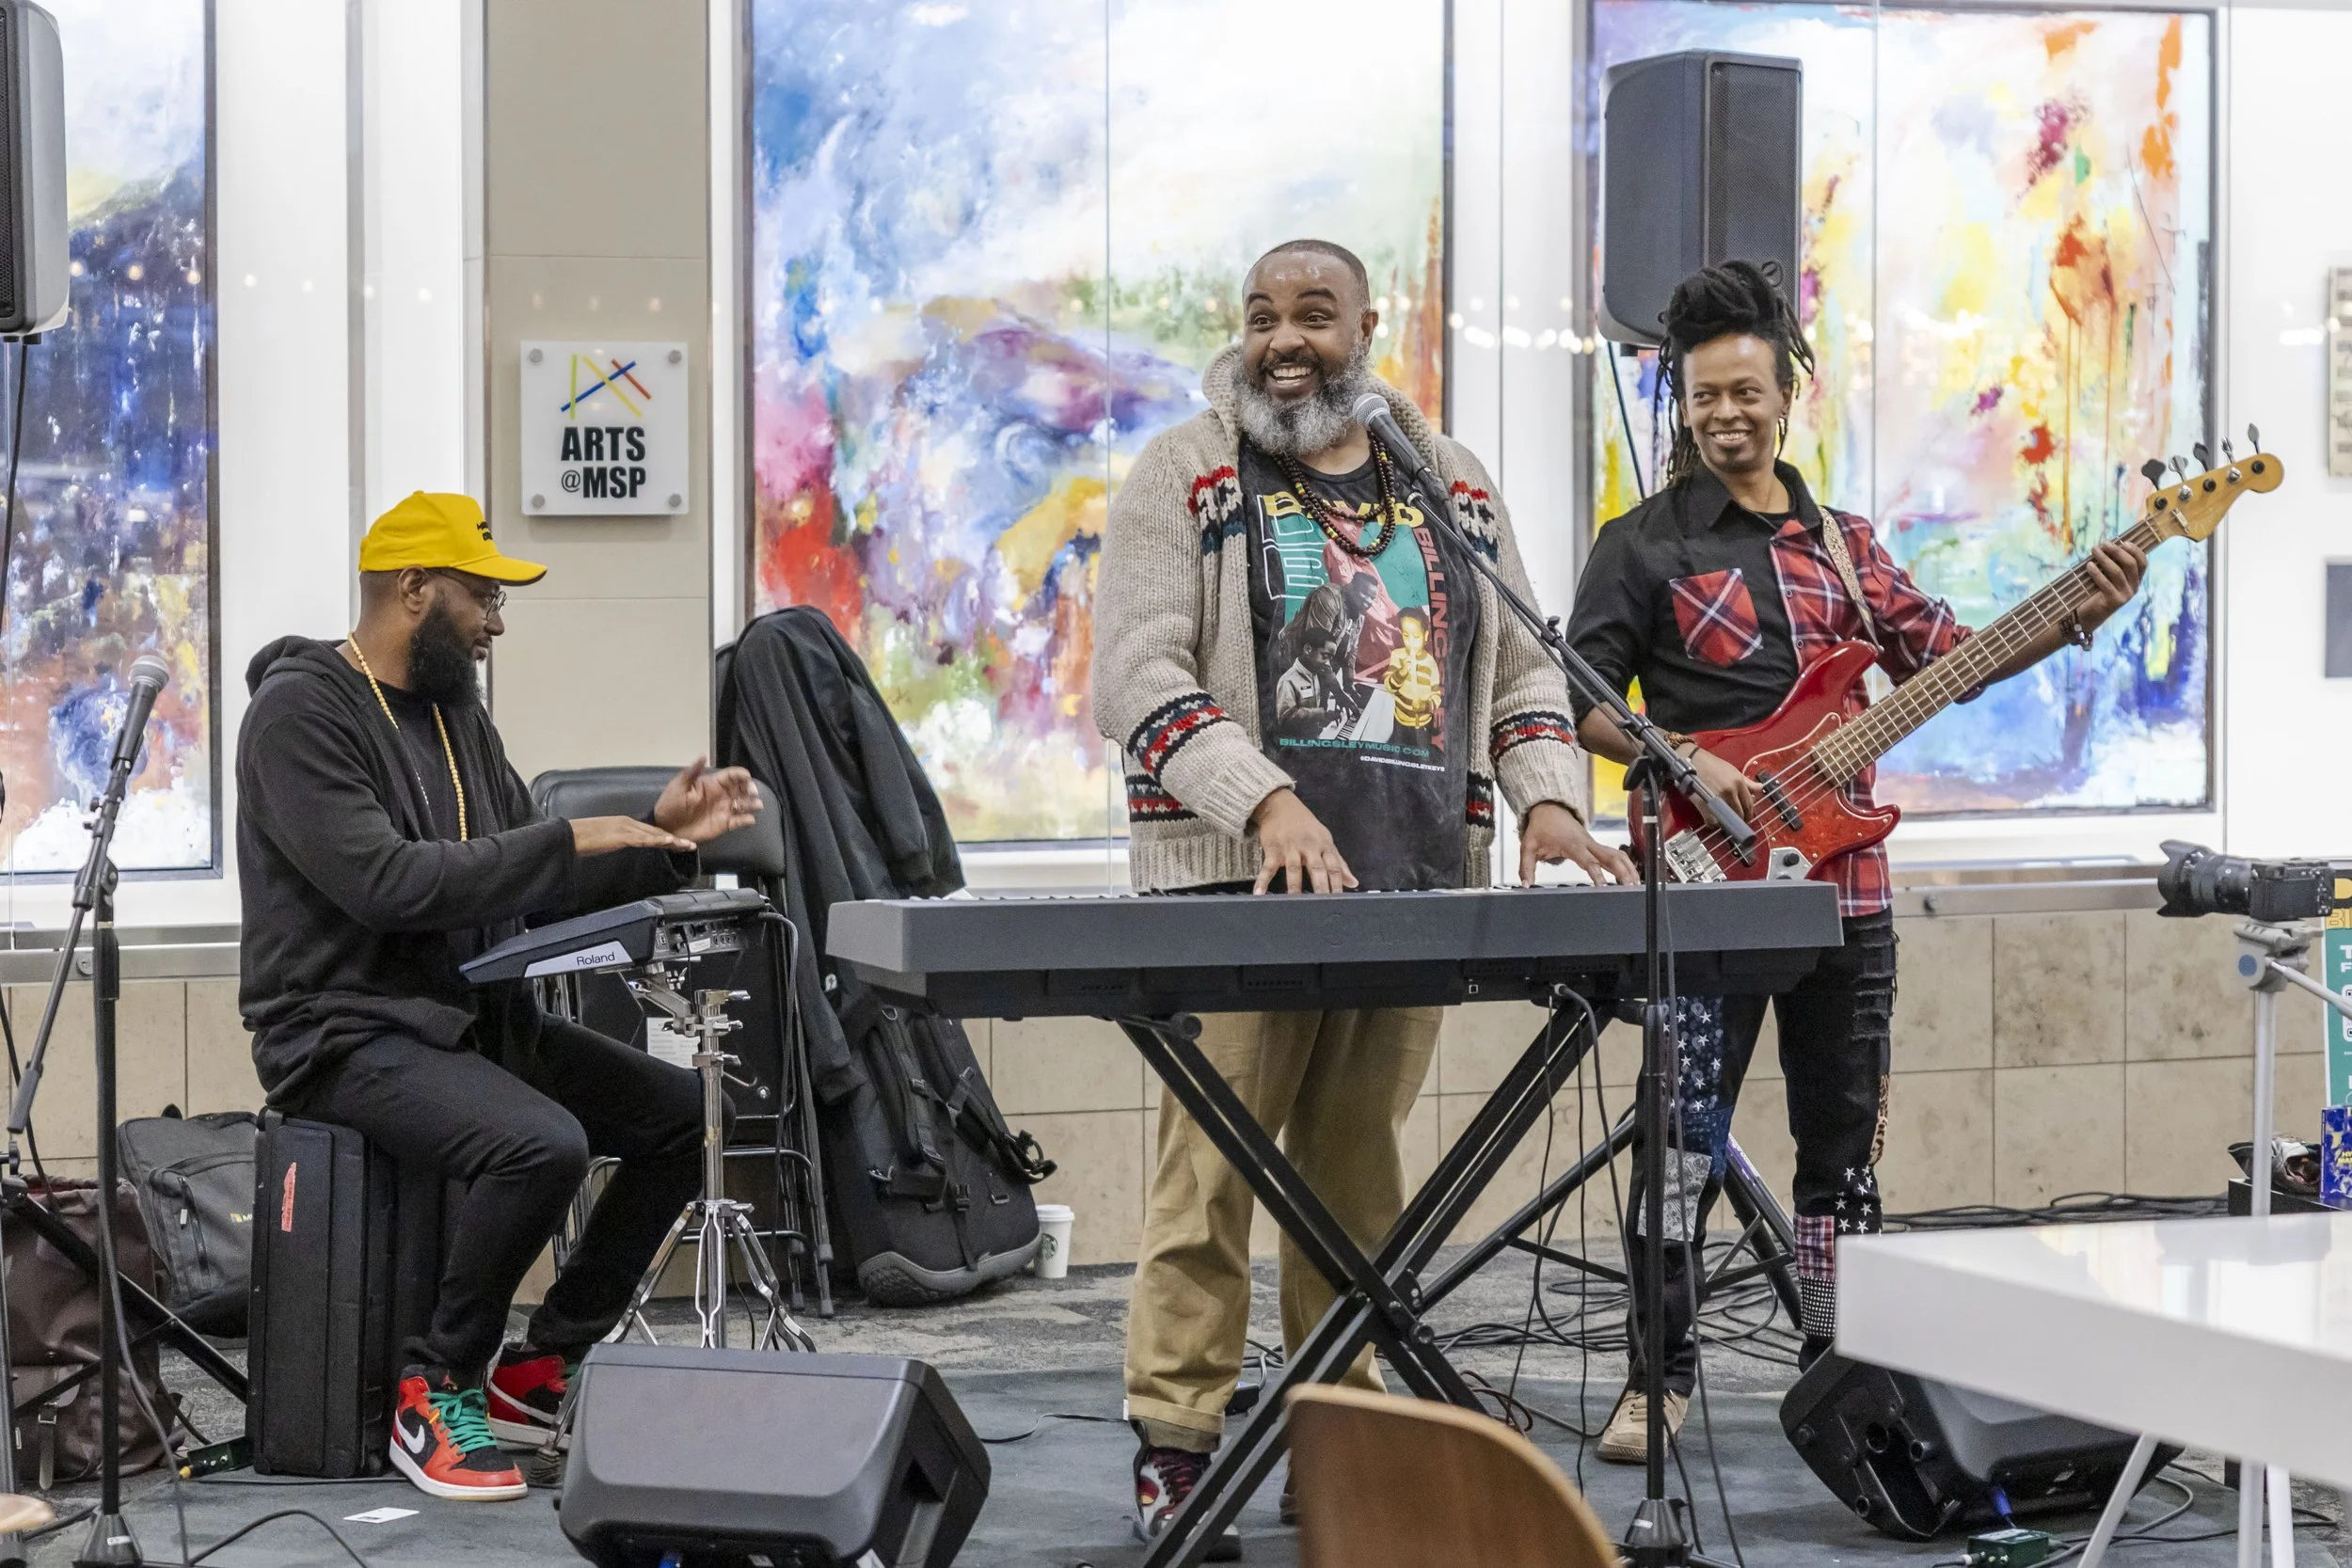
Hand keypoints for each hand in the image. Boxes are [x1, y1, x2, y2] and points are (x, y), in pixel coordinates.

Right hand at [571, 816, 695, 855]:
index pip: (650, 831)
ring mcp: (626, 828)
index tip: (679, 843)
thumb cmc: (583, 838)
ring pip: (655, 834)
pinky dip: (658, 841)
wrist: (571, 835)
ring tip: (688, 846)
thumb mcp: (605, 839)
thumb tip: (625, 849)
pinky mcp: (622, 835)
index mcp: (624, 823)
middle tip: (691, 845)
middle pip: (657, 831)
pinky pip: (644, 839)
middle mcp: (628, 823)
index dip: (666, 837)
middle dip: (675, 839)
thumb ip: (617, 842)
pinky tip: (669, 843)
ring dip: (673, 840)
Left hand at [652, 757, 762, 844]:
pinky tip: (749, 819)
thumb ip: (692, 772)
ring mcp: (723, 810)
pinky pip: (738, 822)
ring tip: (757, 805)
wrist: (665, 827)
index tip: (747, 777)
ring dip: (752, 804)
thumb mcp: (679, 785)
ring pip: (743, 804)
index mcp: (712, 784)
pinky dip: (746, 820)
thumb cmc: (670, 804)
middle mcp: (721, 795)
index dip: (741, 775)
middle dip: (750, 788)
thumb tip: (703, 756)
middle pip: (741, 789)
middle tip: (753, 793)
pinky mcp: (723, 824)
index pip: (731, 776)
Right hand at [1249, 788, 1357, 894]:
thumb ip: (1339, 864)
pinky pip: (1268, 867)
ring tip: (1295, 903)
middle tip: (1322, 904)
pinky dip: (1263, 881)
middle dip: (1321, 886)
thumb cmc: (1306, 826)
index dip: (1338, 883)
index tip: (1339, 900)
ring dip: (1294, 886)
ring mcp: (1290, 848)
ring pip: (1294, 869)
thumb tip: (1353, 883)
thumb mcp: (1325, 841)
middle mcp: (1309, 846)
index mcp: (1324, 845)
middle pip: (1317, 868)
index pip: (1334, 866)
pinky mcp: (1273, 849)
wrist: (1280, 806)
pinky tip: (1259, 893)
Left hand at [1517, 801, 1637, 886]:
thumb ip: (1526, 867)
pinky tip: (1631, 875)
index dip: (1597, 875)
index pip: (1588, 861)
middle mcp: (1587, 843)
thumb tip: (1526, 885)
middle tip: (1631, 888)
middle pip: (1611, 857)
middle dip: (1623, 872)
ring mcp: (1594, 843)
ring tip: (1636, 885)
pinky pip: (1615, 853)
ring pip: (1617, 854)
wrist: (1548, 808)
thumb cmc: (1541, 827)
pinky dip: (1625, 863)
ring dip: (1628, 868)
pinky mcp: (1596, 844)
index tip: (1604, 887)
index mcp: (1573, 844)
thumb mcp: (1529, 846)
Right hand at [1690, 748, 1761, 822]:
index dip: (1749, 813)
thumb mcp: (1733, 771)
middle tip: (1737, 822)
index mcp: (1738, 782)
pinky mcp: (1704, 803)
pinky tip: (1715, 823)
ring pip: (1728, 817)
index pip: (1749, 803)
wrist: (1693, 761)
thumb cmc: (1713, 765)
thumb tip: (1760, 788)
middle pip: (1740, 812)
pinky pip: (1713, 821)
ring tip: (1727, 823)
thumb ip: (1747, 782)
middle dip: (1740, 819)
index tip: (1747, 817)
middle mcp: (1730, 790)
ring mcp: (1717, 797)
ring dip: (1728, 823)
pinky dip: (1714, 824)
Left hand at [2078, 539, 2147, 627]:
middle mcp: (2134, 587)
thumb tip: (2108, 545)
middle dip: (2117, 551)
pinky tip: (2089, 565)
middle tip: (2104, 544)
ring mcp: (2125, 595)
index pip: (2143, 562)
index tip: (2123, 542)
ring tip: (2094, 550)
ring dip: (2104, 558)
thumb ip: (2112, 563)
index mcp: (2135, 580)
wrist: (2089, 615)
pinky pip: (2105, 583)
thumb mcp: (2107, 576)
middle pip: (2131, 564)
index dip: (2135, 550)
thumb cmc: (2096, 591)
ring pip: (2117, 572)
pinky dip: (2096, 572)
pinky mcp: (2114, 601)